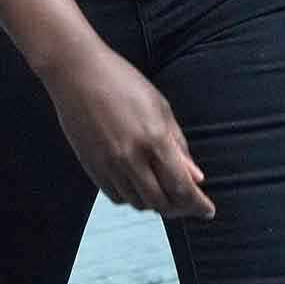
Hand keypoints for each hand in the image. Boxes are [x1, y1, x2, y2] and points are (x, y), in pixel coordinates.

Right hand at [43, 39, 215, 219]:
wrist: (77, 72)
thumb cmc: (123, 82)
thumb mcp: (160, 108)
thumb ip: (179, 146)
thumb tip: (196, 177)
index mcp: (154, 138)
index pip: (182, 187)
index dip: (197, 205)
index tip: (208, 211)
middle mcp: (131, 156)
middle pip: (161, 202)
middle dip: (179, 209)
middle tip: (188, 205)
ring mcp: (109, 164)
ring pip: (138, 203)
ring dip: (155, 204)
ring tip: (164, 193)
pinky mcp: (91, 166)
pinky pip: (116, 196)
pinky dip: (132, 197)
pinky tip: (139, 186)